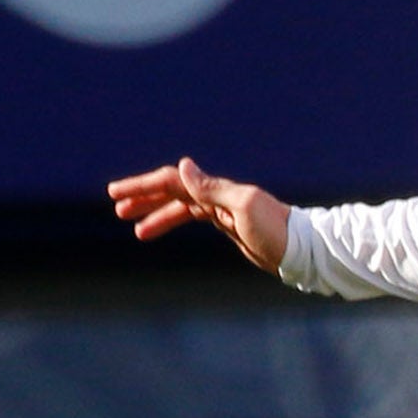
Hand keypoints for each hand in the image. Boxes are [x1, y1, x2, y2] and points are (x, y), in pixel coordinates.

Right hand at [107, 158, 289, 274]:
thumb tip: (183, 166)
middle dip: (143, 196)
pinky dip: (174, 222)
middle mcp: (217, 195)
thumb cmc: (276, 230)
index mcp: (217, 190)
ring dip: (155, 213)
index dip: (143, 186)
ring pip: (180, 206)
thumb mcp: (244, 208)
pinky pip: (193, 217)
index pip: (172, 183)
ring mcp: (222, 209)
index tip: (116, 195)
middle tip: (116, 206)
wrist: (301, 251)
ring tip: (134, 227)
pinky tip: (161, 229)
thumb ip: (212, 188)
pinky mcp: (228, 224)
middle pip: (172, 190)